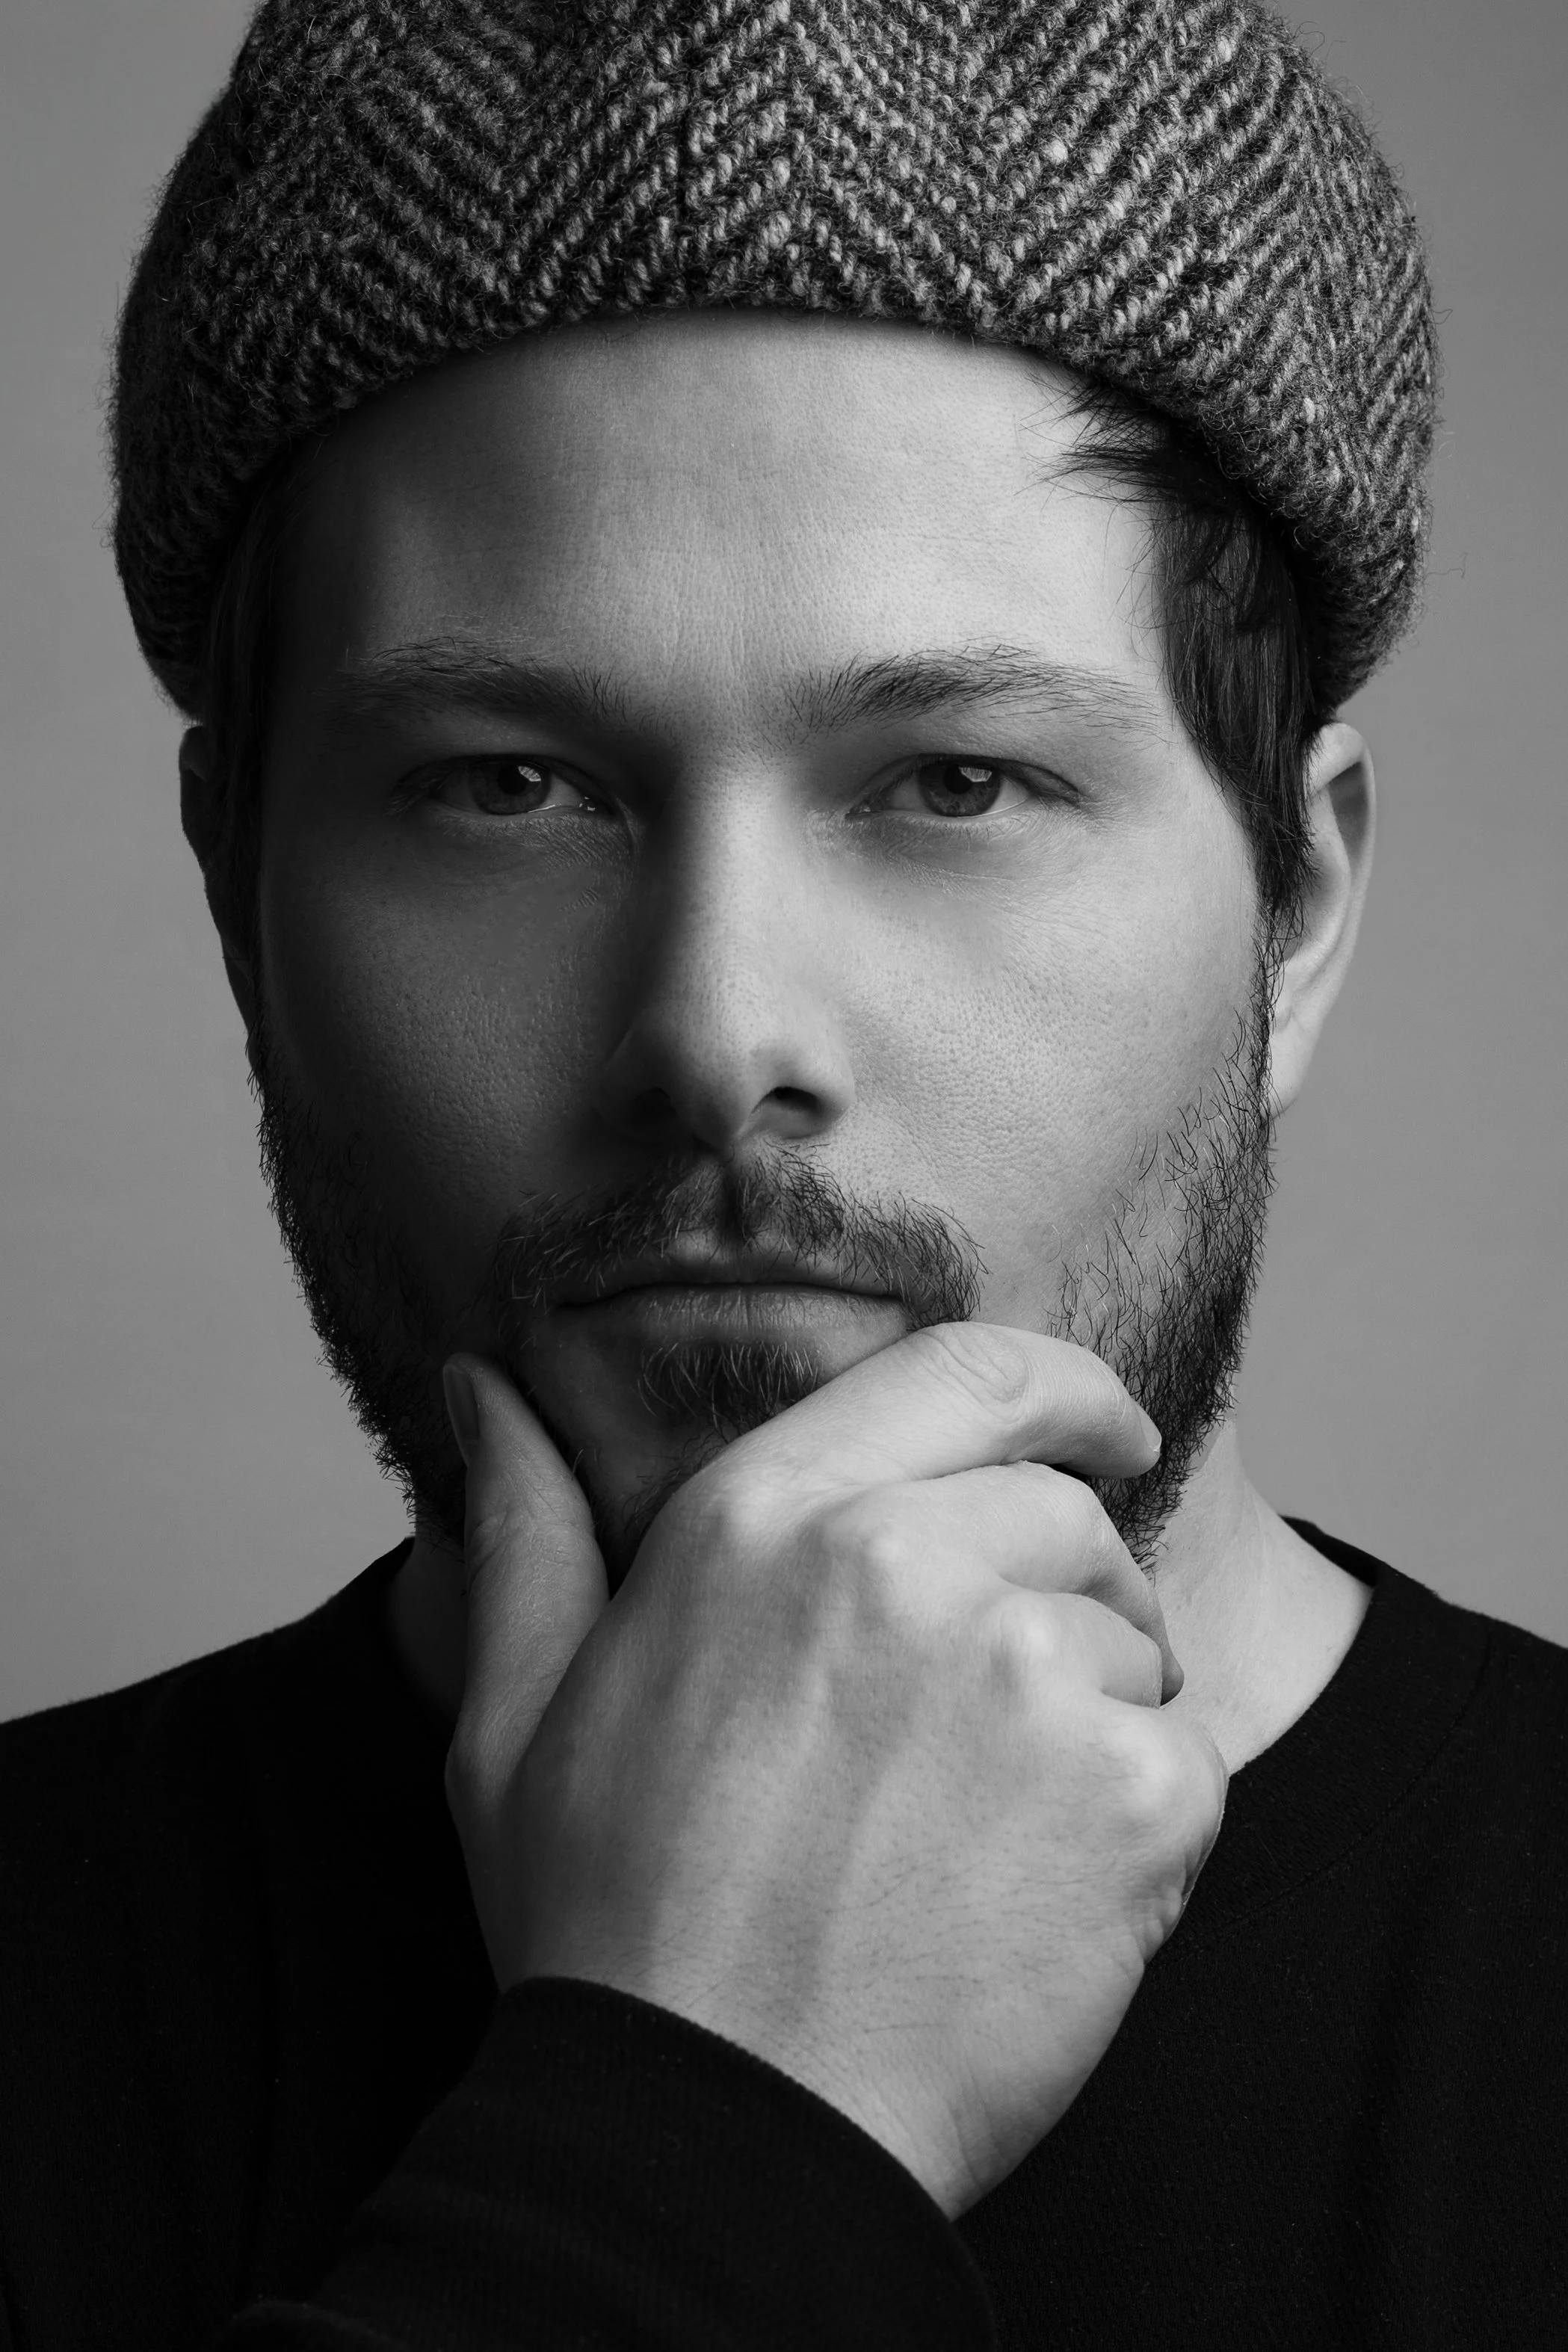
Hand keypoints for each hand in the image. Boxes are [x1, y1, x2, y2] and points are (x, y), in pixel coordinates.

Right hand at [442, 1324, 1226, 2216]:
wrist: (717, 2142)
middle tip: (996, 1716)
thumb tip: (479, 1384)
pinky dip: (1143, 1823)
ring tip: (983, 1832)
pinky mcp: (1132, 1794)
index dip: (1064, 1389)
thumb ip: (524, 1528)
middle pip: (1069, 1513)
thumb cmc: (613, 1932)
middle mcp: (899, 1562)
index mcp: (761, 1519)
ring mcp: (1023, 1672)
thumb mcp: (516, 1716)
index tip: (1108, 1429)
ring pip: (1135, 1638)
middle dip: (1066, 1589)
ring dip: (1097, 1712)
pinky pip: (1188, 1757)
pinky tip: (1039, 1898)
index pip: (970, 1370)